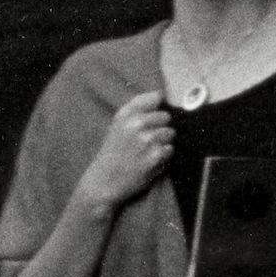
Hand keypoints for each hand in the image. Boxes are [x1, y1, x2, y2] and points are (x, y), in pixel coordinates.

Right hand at [78, 91, 176, 211]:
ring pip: (170, 133)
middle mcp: (136, 124)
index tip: (152, 118)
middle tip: (148, 140)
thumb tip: (160, 95)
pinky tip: (150, 160)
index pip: (155, 97)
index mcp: (126, 114)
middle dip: (161, 127)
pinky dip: (163, 156)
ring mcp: (146, 140)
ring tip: (148, 151)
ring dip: (163, 142)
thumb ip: (136, 107)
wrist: (105, 180)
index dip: (157, 108)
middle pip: (166, 117)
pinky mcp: (155, 156)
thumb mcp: (117, 124)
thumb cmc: (113, 151)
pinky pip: (170, 149)